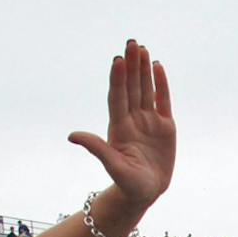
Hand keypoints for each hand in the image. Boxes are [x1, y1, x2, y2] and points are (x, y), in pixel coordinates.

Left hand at [67, 40, 175, 211]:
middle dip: (131, 66)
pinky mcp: (165, 127)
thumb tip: (72, 136)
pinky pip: (163, 101)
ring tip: (142, 48)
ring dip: (143, 69)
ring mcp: (149, 122)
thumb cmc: (127, 183)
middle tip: (131, 43)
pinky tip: (158, 66)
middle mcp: (133, 120)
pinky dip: (161, 84)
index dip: (118, 79)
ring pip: (146, 89)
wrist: (145, 193)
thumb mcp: (113, 166)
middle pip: (132, 87)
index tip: (118, 60)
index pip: (118, 97)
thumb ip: (96, 148)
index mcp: (119, 127)